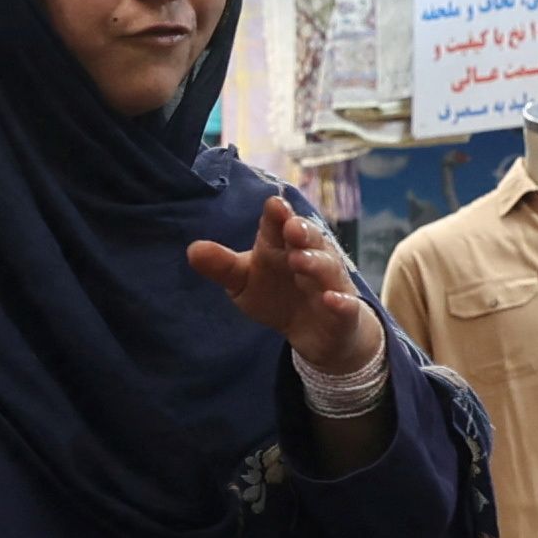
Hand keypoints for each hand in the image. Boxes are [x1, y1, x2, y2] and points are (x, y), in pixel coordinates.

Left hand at [187, 197, 381, 376]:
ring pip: (327, 268)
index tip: (274, 204)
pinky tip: (332, 299)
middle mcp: (309, 257)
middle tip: (291, 227)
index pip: (280, 224)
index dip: (278, 214)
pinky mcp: (343, 312)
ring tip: (299, 260)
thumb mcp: (244, 282)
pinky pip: (345, 305)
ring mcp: (329, 283)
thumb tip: (192, 249)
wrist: (316, 332)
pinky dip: (340, 302)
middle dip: (301, 230)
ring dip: (315, 262)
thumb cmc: (277, 295)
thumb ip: (222, 267)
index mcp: (282, 245)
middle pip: (309, 239)